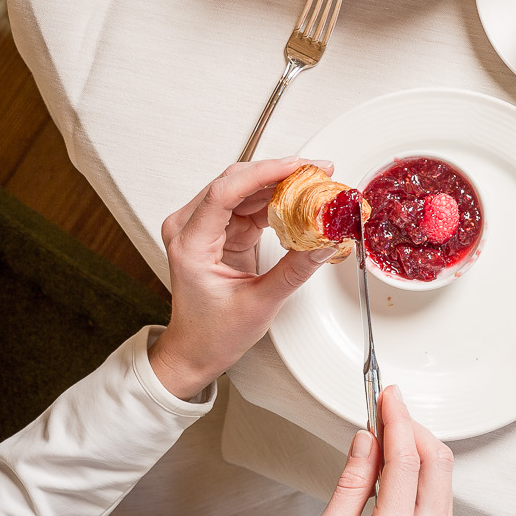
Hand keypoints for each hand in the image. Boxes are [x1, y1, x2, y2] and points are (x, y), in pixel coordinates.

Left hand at [148, 158, 336, 398]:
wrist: (195, 350)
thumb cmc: (211, 333)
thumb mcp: (259, 303)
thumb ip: (294, 271)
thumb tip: (325, 243)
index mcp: (190, 245)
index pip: (224, 192)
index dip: (263, 173)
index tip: (296, 166)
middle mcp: (190, 228)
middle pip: (235, 182)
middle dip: (278, 172)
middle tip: (317, 171)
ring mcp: (203, 227)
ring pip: (244, 188)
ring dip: (280, 183)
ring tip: (316, 184)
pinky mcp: (220, 230)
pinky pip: (249, 204)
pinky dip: (276, 201)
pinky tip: (300, 202)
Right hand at [303, 387, 455, 515]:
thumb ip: (350, 485)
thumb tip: (365, 440)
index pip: (405, 462)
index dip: (397, 421)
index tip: (387, 396)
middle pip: (436, 459)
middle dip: (413, 426)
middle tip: (386, 408)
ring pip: (444, 471)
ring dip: (419, 444)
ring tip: (386, 433)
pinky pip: (440, 489)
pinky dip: (422, 466)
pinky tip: (397, 462)